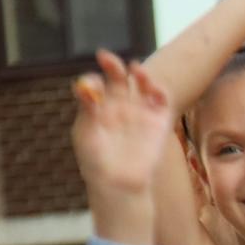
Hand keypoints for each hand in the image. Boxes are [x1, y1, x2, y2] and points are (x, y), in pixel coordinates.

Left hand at [71, 50, 175, 201]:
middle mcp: (118, 105)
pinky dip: (159, 91)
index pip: (95, 83)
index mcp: (97, 106)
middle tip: (107, 59)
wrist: (120, 185)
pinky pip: (161, 100)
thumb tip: (84, 88)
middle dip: (114, 67)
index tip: (92, 83)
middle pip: (118, 78)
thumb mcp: (86, 135)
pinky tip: (154, 89)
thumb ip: (87, 111)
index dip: (94, 78)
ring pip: (141, 84)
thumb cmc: (96, 162)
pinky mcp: (158, 121)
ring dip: (139, 74)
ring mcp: (139, 112)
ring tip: (135, 69)